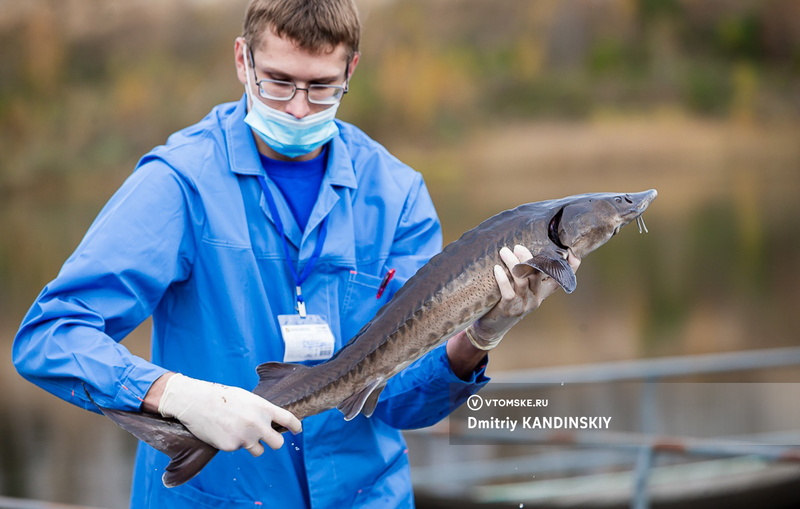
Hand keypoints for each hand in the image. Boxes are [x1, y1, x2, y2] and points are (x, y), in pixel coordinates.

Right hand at [157, 373, 301, 456]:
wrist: (197, 402)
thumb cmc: (222, 397)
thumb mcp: (247, 398)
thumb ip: (260, 411)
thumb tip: (269, 424)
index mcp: (263, 408)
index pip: (288, 419)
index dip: (296, 427)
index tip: (298, 431)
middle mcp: (258, 424)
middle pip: (278, 443)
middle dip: (274, 442)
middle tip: (267, 438)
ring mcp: (245, 437)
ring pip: (258, 450)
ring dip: (252, 444)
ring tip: (237, 430)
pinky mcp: (232, 446)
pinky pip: (238, 448)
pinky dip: (233, 443)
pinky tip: (223, 431)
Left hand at [465, 245, 579, 349]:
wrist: (493, 327)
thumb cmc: (507, 302)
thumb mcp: (521, 290)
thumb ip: (526, 275)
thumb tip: (522, 250)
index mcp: (541, 293)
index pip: (558, 280)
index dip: (568, 268)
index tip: (573, 253)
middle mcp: (535, 299)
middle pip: (537, 274)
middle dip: (528, 257)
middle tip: (518, 246)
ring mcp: (523, 305)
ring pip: (522, 280)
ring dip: (513, 263)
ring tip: (504, 251)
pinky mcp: (509, 309)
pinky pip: (507, 292)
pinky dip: (502, 279)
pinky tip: (497, 268)